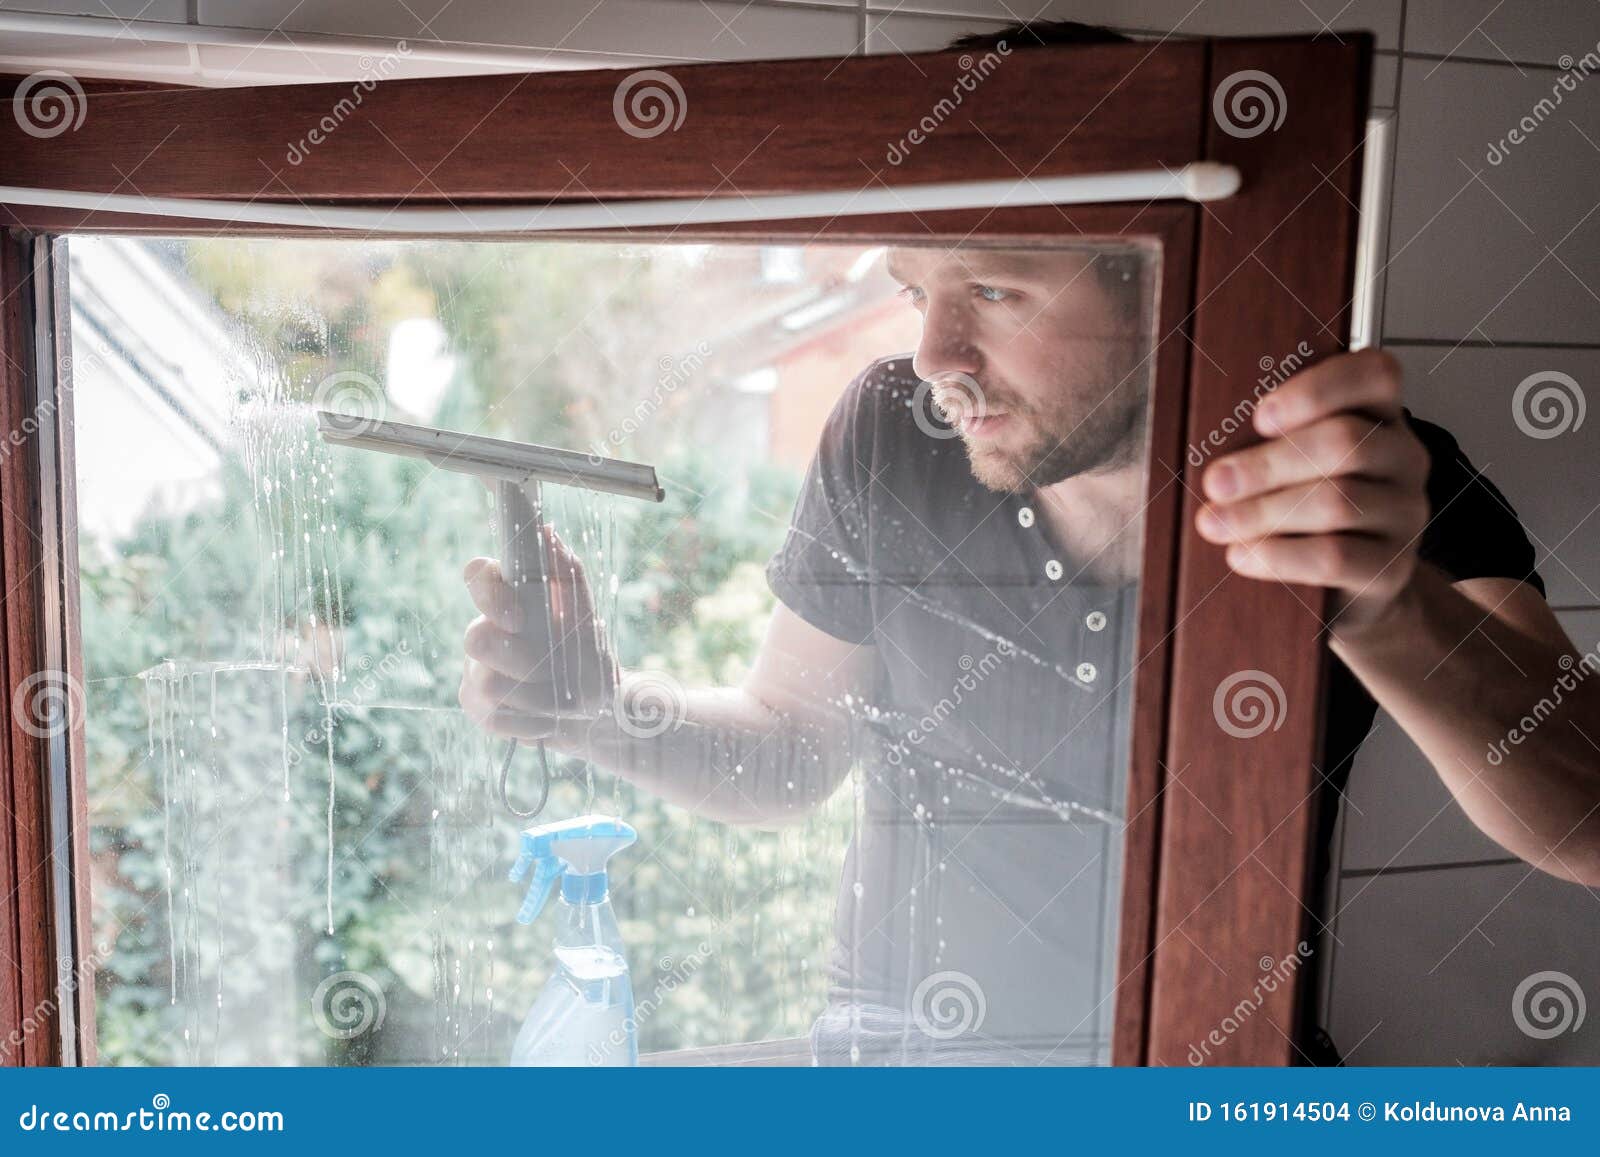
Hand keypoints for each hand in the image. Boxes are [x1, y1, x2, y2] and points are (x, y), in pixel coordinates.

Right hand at [458, 525, 613, 739]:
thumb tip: (547, 535)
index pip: (477, 575)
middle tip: (554, 670)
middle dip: (524, 660)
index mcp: (508, 598)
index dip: (490, 594)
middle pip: (475, 638)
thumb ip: (567, 575)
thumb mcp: (586, 615)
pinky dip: (531, 722)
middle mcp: (485, 629)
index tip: (520, 618)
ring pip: (488, 683)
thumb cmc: (588, 654)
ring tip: (561, 698)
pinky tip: (548, 719)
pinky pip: (493, 716)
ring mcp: (476, 669)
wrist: (598, 709)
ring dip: (536, 696)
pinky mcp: (478, 707)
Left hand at [1194, 349, 1430, 635]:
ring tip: (1213, 524)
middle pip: (1345, 443)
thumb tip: (1206, 447)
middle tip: (1214, 483)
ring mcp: (1404, 514)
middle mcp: (1404, 458)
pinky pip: (1335, 557)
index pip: (1376, 375)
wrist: (1346, 588)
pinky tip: (1241, 555)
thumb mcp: (1293, 466)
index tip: (1259, 418)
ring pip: (1336, 501)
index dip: (1318, 390)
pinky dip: (1279, 555)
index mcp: (1381, 416)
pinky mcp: (1391, 567)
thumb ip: (1268, 442)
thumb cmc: (1306, 512)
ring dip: (1262, 512)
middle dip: (1267, 463)